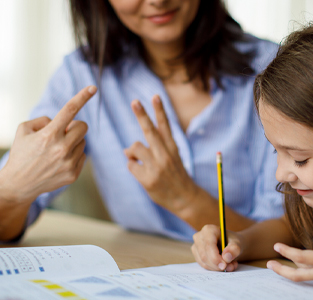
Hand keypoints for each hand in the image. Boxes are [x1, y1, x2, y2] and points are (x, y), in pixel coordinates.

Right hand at [0, 85, 96, 202]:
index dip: (82, 97)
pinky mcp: (73, 174)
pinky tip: (59, 161)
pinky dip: (73, 155)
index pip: (69, 110)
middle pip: (83, 127)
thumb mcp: (23, 130)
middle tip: (63, 132)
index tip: (93, 87)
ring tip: (55, 151)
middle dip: (75, 126)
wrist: (18, 184)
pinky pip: (82, 155)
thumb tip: (60, 122)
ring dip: (72, 142)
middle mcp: (61, 148)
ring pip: (82, 142)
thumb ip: (43, 120)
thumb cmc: (21, 153)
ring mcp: (69, 163)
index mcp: (49, 134)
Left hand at [124, 95, 199, 213]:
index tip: (155, 96)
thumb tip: (127, 150)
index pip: (165, 125)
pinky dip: (133, 167)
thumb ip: (153, 149)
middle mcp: (165, 155)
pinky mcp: (148, 179)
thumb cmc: (175, 175)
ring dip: (131, 152)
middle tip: (134, 102)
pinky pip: (130, 166)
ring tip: (137, 159)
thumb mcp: (171, 157)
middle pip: (150, 131)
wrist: (185, 198)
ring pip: (134, 148)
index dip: (159, 110)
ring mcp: (157, 167)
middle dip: (142, 115)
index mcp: (172, 147)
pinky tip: (141, 173)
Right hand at [192, 224, 242, 271]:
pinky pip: (203, 266)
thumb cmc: (233, 242)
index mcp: (209, 230)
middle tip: (230, 267)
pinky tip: (223, 266)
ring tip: (230, 265)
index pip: (209, 246)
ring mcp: (196, 246)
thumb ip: (234, 250)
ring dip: (217, 268)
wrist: (230, 245)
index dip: (215, 258)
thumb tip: (226, 257)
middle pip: (205, 256)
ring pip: (203, 262)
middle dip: (217, 265)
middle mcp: (199, 236)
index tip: (224, 266)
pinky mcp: (196, 255)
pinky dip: (214, 269)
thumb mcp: (238, 244)